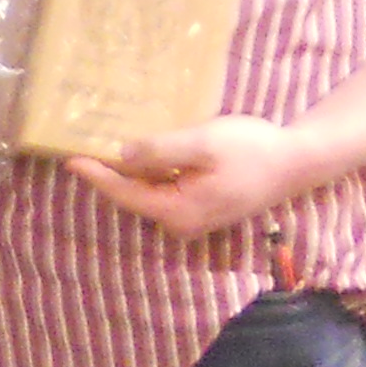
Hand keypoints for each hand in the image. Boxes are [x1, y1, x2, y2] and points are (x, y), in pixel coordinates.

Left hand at [66, 116, 317, 239]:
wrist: (297, 162)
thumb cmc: (252, 150)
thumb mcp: (204, 143)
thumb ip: (161, 151)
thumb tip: (122, 155)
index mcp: (178, 211)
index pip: (124, 194)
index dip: (96, 175)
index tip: (68, 159)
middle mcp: (180, 223)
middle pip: (133, 195)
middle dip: (110, 172)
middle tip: (83, 144)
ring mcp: (191, 218)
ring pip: (148, 191)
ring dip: (130, 170)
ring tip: (105, 143)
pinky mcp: (200, 207)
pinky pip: (164, 189)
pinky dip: (151, 171)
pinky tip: (143, 151)